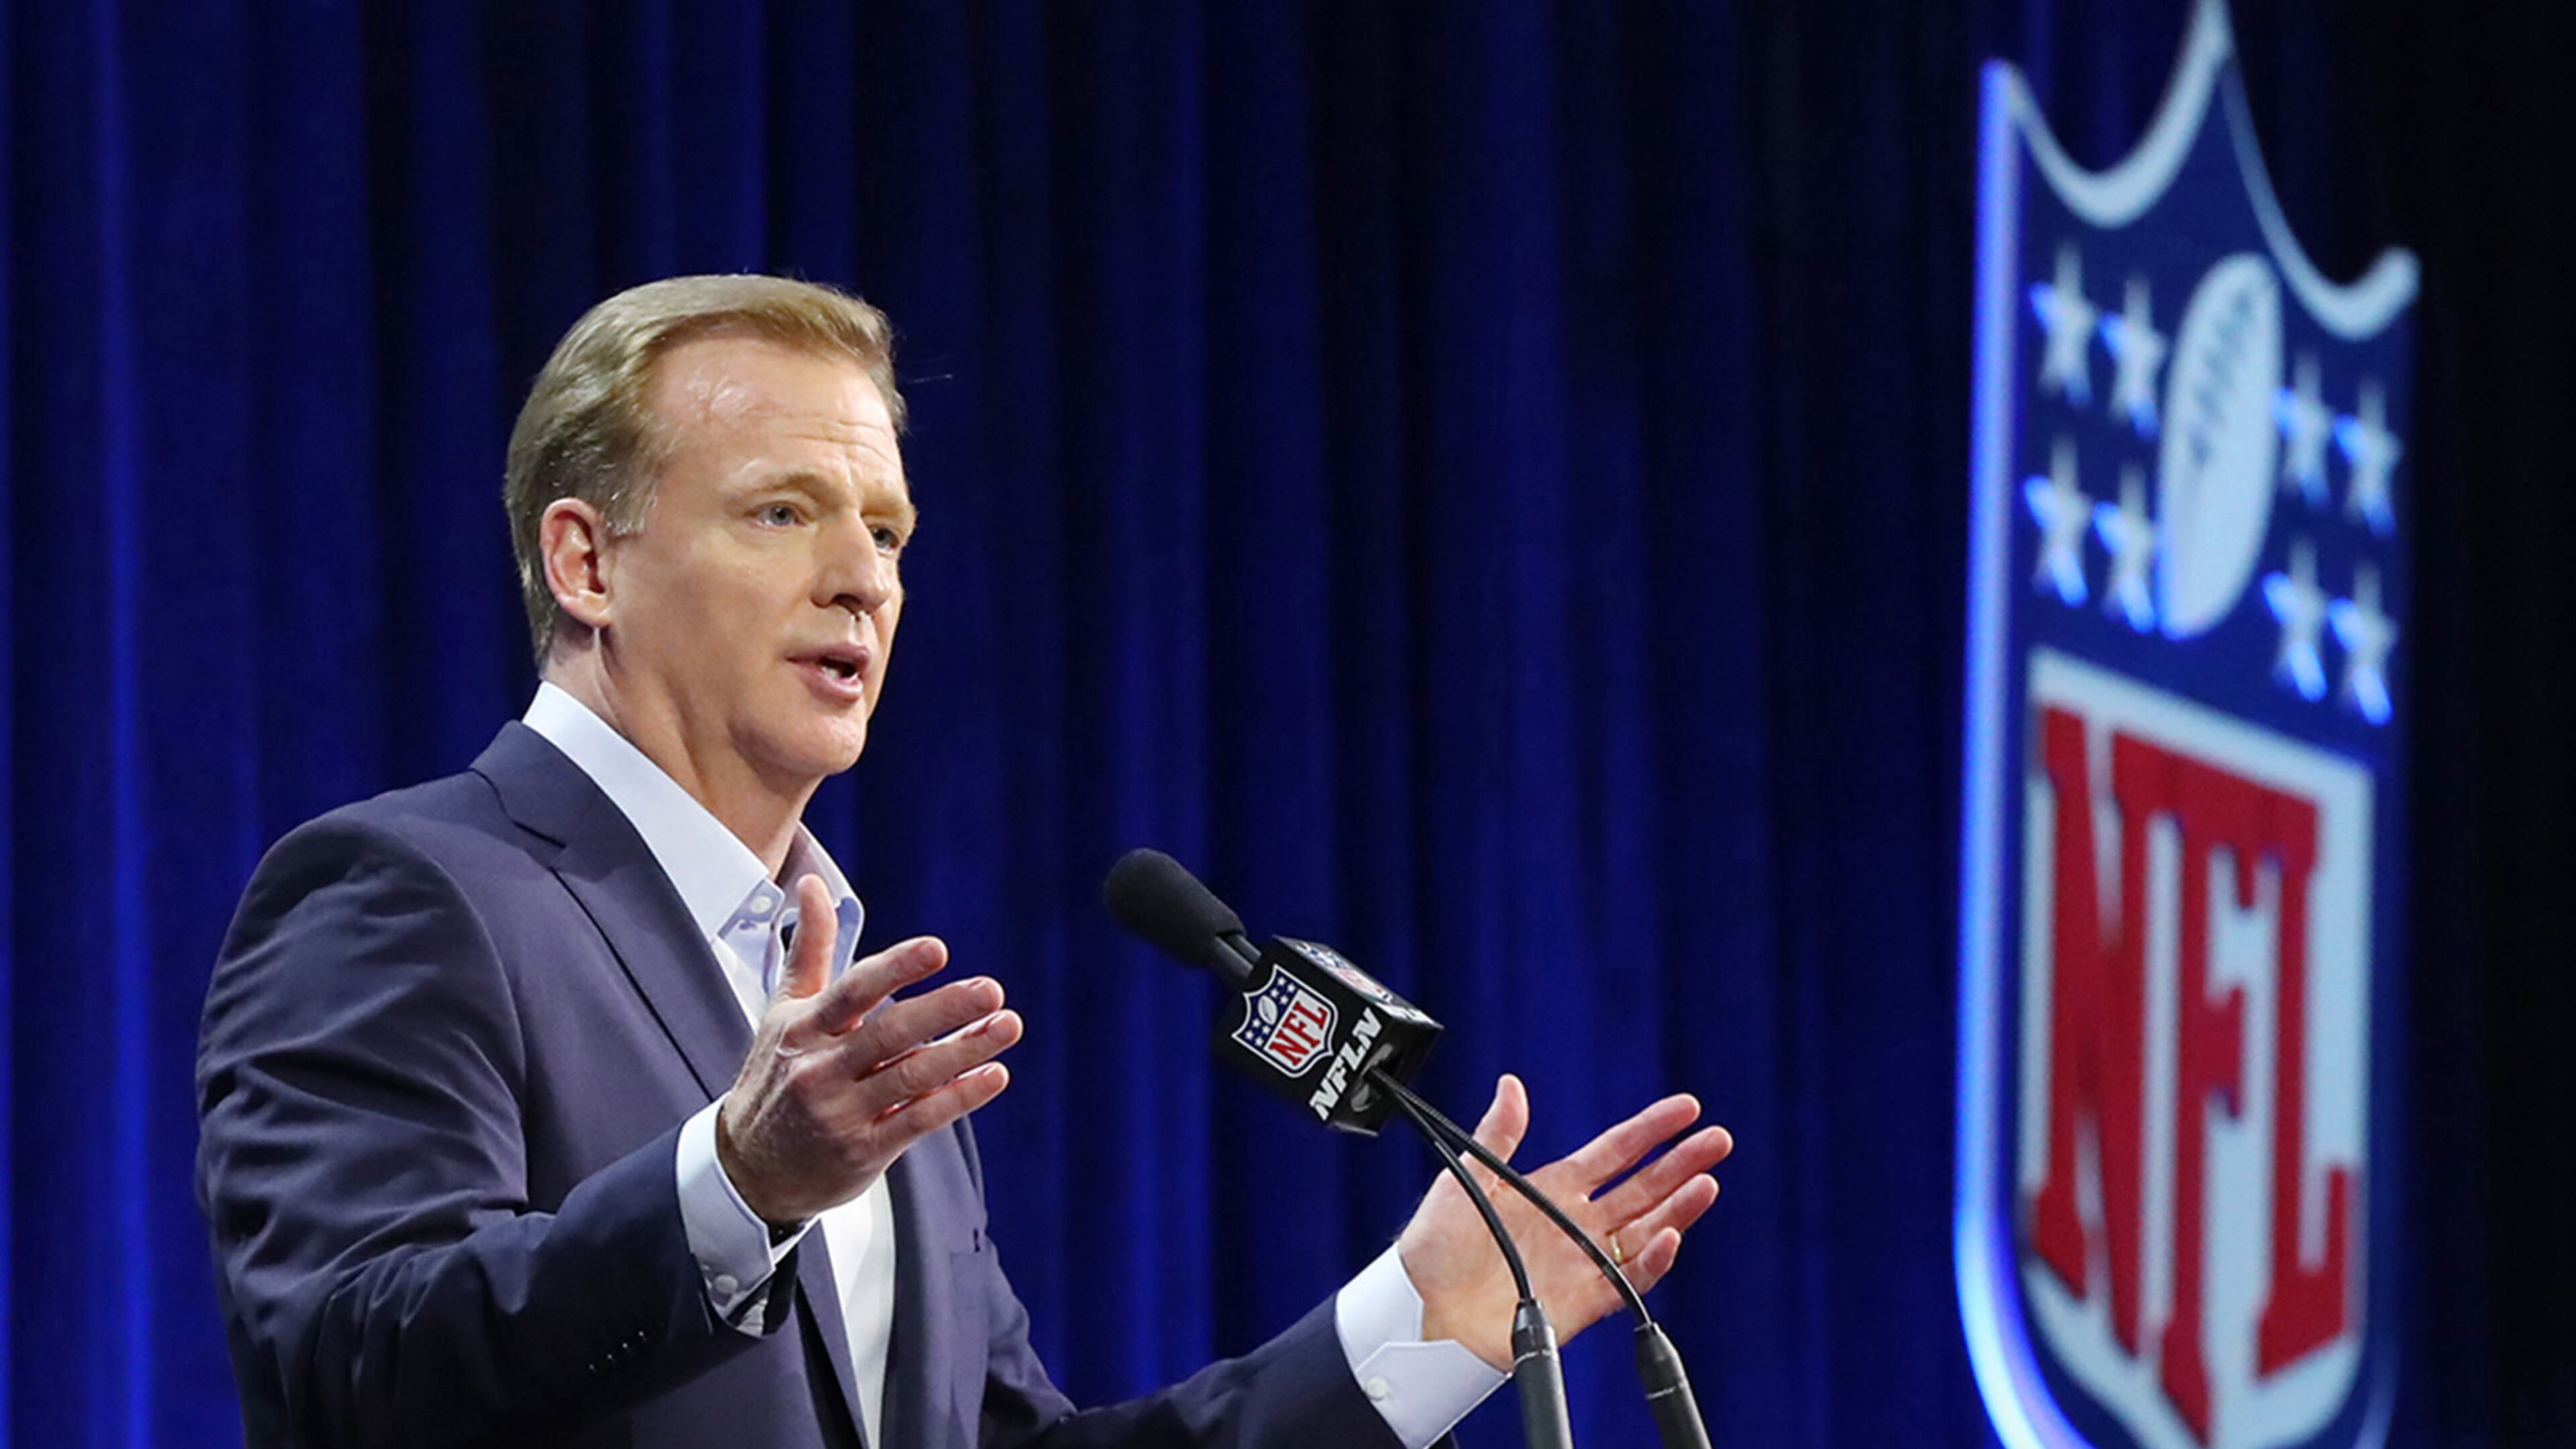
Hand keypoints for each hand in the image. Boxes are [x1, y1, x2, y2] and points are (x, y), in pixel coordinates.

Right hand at [716, 875, 1022, 1224]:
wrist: (748, 1169)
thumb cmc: (776, 1078)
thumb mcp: (783, 1011)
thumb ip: (809, 949)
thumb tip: (812, 886)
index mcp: (804, 1029)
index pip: (852, 991)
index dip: (895, 969)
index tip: (937, 949)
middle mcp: (820, 1069)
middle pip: (889, 1033)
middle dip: (944, 1009)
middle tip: (991, 989)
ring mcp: (841, 1113)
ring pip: (911, 1077)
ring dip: (964, 1050)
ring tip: (1008, 1025)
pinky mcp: (863, 1151)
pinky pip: (918, 1121)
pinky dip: (958, 1098)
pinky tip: (993, 1075)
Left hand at [1396, 1075, 1731, 1368]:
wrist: (1422, 1310)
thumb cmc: (1435, 1246)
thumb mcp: (1465, 1177)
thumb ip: (1498, 1133)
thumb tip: (1512, 1085)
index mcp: (1553, 1187)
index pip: (1616, 1151)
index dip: (1651, 1129)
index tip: (1686, 1108)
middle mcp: (1576, 1222)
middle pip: (1643, 1188)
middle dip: (1682, 1163)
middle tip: (1717, 1140)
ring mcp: (1583, 1261)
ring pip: (1645, 1231)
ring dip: (1678, 1208)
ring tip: (1706, 1182)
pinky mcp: (1583, 1302)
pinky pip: (1627, 1280)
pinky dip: (1652, 1261)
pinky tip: (1670, 1235)